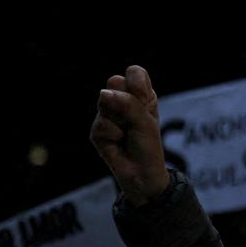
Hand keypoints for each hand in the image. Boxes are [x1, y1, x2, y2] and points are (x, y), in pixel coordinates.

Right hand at [90, 65, 169, 205]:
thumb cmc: (148, 145)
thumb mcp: (146, 120)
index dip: (137, 85)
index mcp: (140, 95)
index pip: (134, 72)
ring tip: (127, 135)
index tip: (145, 102)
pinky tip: (118, 144)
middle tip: (135, 120)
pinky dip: (113, 136)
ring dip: (121, 121)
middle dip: (126, 101)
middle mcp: (122, 101)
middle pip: (114, 81)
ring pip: (105, 103)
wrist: (142, 174)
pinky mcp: (96, 130)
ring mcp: (106, 114)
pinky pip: (101, 124)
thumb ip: (128, 103)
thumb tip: (103, 93)